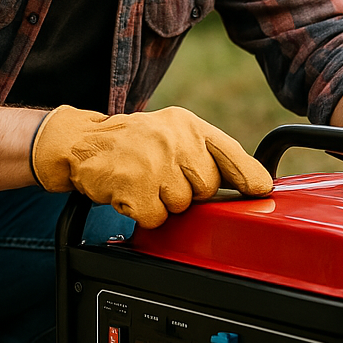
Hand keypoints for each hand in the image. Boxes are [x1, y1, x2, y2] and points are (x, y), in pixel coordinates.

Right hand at [31, 105, 274, 228]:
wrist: (81, 143)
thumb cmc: (133, 144)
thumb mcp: (172, 134)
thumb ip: (205, 153)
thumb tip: (250, 182)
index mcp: (187, 124)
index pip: (229, 151)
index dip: (249, 174)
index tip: (261, 189)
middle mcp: (173, 139)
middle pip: (208, 187)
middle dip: (190, 192)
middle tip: (166, 179)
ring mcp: (154, 162)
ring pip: (182, 205)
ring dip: (165, 203)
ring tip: (146, 183)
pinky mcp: (135, 185)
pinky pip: (157, 218)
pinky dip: (145, 214)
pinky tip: (133, 194)